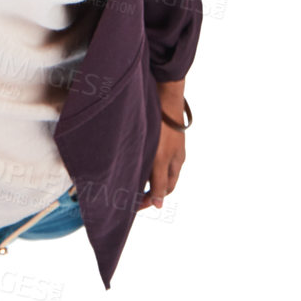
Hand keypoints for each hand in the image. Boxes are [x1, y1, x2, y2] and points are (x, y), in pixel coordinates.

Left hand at [136, 85, 187, 211]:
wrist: (162, 94)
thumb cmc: (163, 127)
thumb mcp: (160, 159)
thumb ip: (158, 182)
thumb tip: (158, 206)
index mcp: (177, 162)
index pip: (165, 189)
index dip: (151, 199)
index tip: (134, 205)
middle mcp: (172, 154)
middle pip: (159, 178)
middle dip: (145, 189)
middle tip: (127, 195)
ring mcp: (165, 141)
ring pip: (153, 164)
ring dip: (140, 173)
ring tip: (124, 178)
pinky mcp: (156, 130)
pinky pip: (147, 150)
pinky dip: (138, 158)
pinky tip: (126, 156)